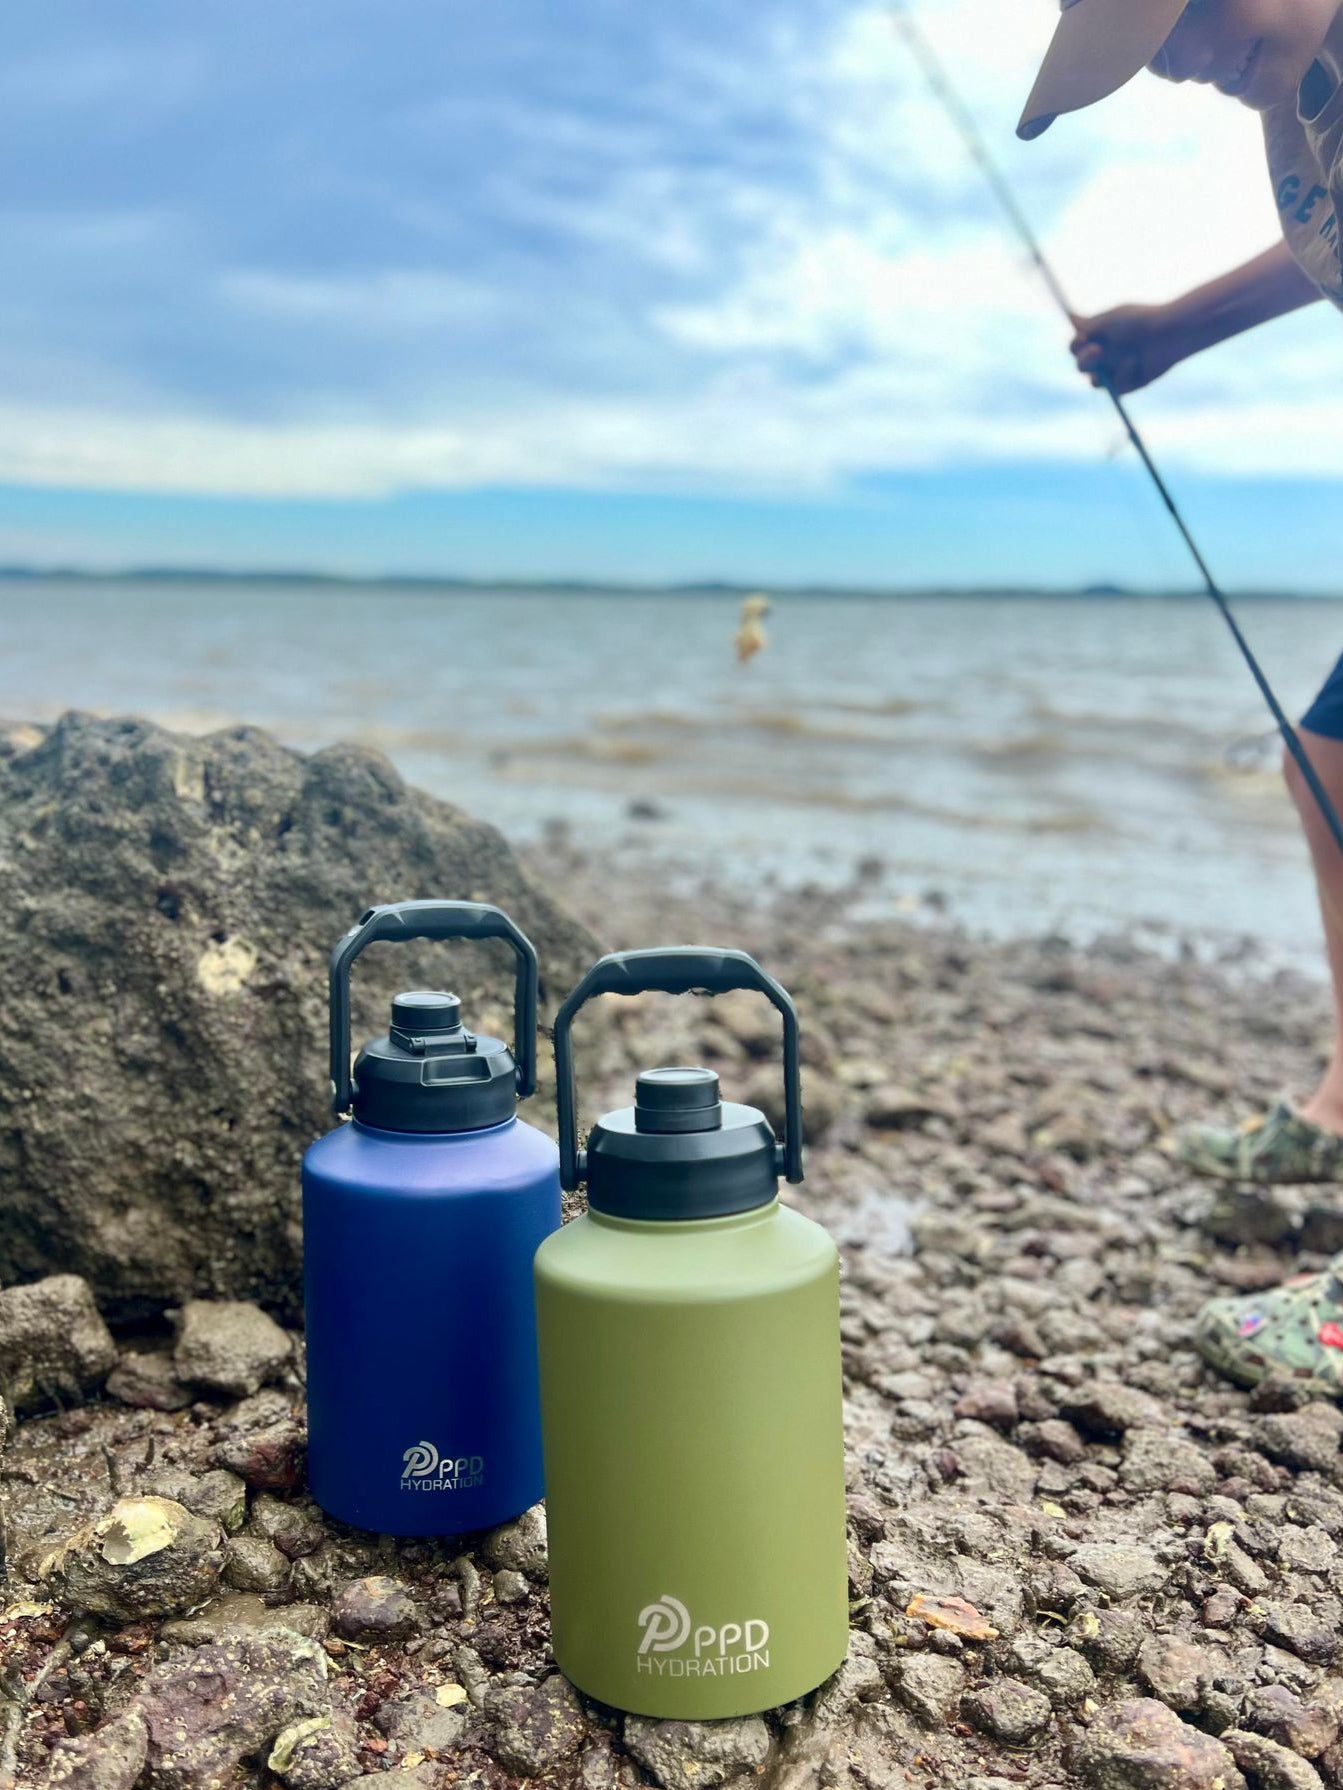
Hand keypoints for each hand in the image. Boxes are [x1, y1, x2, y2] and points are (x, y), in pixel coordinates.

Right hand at [1069, 303, 1190, 394]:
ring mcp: (1113, 372)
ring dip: (1101, 371)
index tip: (1082, 338)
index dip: (1075, 344)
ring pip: (1095, 381)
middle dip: (1086, 359)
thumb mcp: (1111, 319)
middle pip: (1081, 366)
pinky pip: (1114, 386)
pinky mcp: (1125, 386)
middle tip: (1097, 351)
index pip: (1076, 347)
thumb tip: (1070, 317)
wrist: (1169, 334)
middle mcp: (1103, 357)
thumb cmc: (1140, 322)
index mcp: (1097, 339)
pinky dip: (1124, 374)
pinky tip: (1137, 362)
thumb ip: (1089, 324)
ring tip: (1123, 358)